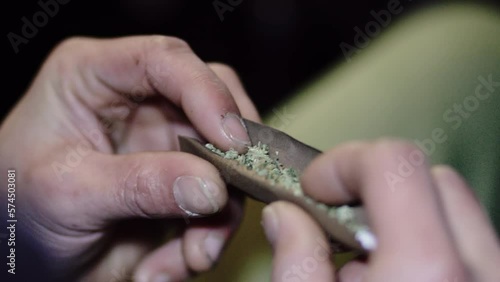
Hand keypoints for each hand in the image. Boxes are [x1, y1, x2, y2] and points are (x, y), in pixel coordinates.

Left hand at [0, 36, 259, 280]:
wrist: (25, 260)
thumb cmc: (19, 208)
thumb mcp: (69, 193)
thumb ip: (139, 184)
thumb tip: (210, 187)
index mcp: (97, 77)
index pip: (164, 61)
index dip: (205, 92)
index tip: (230, 141)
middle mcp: (140, 103)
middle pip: (212, 104)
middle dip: (226, 159)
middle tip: (226, 201)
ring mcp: (165, 143)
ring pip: (224, 160)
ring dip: (219, 214)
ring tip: (193, 256)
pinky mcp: (181, 181)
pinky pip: (220, 201)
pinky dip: (207, 236)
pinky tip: (176, 264)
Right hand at [262, 140, 499, 280]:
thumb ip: (295, 263)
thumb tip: (287, 215)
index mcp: (426, 273)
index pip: (396, 162)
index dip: (345, 162)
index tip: (317, 187)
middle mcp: (482, 272)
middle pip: (433, 178)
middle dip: (377, 188)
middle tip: (340, 224)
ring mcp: (497, 279)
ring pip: (456, 210)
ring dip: (405, 217)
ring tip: (369, 264)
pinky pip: (472, 245)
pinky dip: (431, 245)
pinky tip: (399, 279)